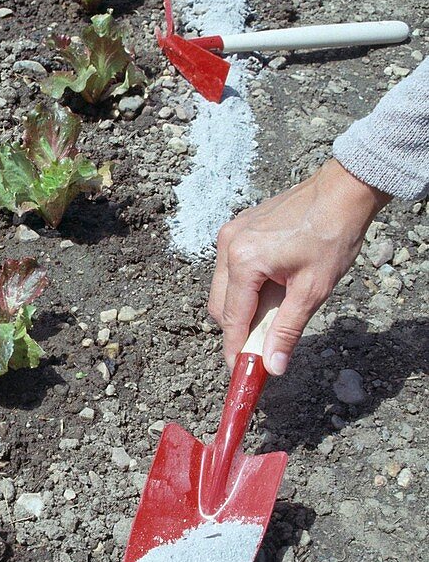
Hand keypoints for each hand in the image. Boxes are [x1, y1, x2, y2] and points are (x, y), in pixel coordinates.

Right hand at [208, 159, 390, 374]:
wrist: (342, 191)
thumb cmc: (332, 236)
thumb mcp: (313, 290)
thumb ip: (287, 330)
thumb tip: (272, 365)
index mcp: (244, 261)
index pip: (232, 317)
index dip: (235, 347)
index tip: (239, 370)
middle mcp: (228, 246)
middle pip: (220, 304)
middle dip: (237, 328)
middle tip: (259, 346)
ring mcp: (230, 234)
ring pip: (223, 287)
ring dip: (242, 306)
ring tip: (273, 313)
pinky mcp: (237, 228)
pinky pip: (230, 268)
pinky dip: (245, 286)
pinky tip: (271, 289)